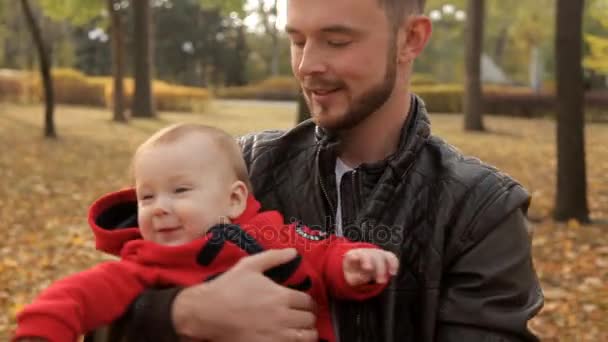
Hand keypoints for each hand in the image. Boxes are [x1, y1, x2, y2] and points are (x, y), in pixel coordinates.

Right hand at [172, 248, 317, 341]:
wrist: (207, 313)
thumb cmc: (228, 287)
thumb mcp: (249, 266)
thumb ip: (273, 257)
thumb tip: (294, 252)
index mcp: (281, 296)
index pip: (308, 302)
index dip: (307, 302)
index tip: (303, 303)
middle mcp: (282, 317)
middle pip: (309, 320)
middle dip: (308, 317)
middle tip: (302, 316)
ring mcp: (276, 336)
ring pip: (307, 337)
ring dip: (307, 332)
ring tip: (300, 330)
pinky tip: (289, 339)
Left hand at [343, 248, 398, 285]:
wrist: (355, 265)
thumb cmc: (352, 272)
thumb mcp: (349, 277)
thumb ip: (356, 278)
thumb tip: (366, 278)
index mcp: (353, 255)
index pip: (359, 254)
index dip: (365, 260)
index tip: (368, 268)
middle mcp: (365, 251)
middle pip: (373, 256)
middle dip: (379, 269)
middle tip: (380, 282)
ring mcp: (374, 252)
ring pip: (382, 255)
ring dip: (386, 267)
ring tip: (387, 279)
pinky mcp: (383, 255)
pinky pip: (390, 256)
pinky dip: (394, 263)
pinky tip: (393, 273)